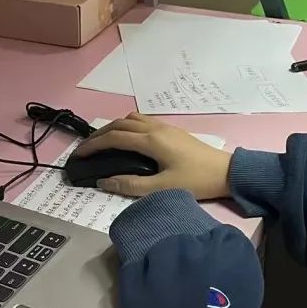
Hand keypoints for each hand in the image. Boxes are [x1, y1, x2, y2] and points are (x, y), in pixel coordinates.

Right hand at [74, 113, 231, 198]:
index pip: (114, 138)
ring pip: (131, 119)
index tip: (79, 155)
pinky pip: (141, 121)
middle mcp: (155, 128)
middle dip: (99, 135)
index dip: (93, 146)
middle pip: (119, 124)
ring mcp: (164, 127)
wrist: (227, 172)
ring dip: (113, 128)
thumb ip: (131, 185)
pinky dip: (126, 127)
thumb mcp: (162, 188)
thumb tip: (104, 181)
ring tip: (103, 143)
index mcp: (151, 140)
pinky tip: (127, 140)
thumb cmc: (196, 181)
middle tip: (86, 149)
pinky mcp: (172, 130)